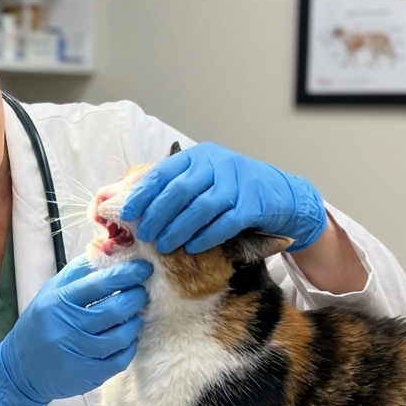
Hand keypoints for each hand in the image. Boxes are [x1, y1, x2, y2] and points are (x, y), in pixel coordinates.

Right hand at [0, 256, 151, 405]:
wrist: (21, 369)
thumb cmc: (39, 324)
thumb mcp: (50, 292)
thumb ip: (78, 272)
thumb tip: (108, 250)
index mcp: (59, 301)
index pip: (100, 283)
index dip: (126, 274)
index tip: (143, 267)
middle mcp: (68, 327)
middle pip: (115, 309)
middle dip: (136, 297)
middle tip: (143, 291)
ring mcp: (79, 353)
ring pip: (121, 335)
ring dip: (135, 321)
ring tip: (136, 314)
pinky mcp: (89, 374)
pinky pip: (120, 359)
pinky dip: (129, 346)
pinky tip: (128, 337)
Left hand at [119, 142, 326, 254]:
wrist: (280, 195)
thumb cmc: (231, 190)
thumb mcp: (201, 180)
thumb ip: (170, 189)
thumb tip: (125, 201)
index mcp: (198, 157)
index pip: (163, 172)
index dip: (142, 194)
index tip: (127, 214)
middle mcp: (217, 164)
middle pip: (179, 190)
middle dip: (157, 215)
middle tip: (144, 235)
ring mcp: (237, 184)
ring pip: (201, 208)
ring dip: (178, 229)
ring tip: (163, 246)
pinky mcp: (253, 205)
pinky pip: (225, 223)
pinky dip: (206, 237)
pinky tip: (192, 248)